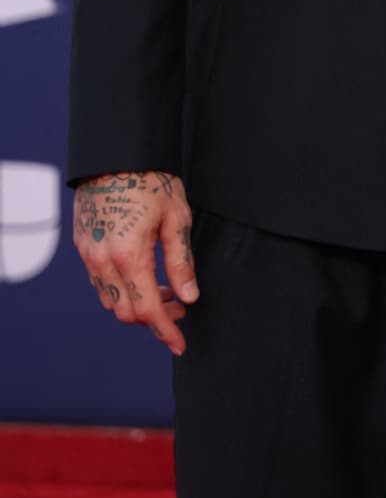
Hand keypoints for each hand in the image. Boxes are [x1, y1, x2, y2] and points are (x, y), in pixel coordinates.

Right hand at [72, 171, 198, 355]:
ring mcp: (89, 255)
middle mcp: (103, 261)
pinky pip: (100, 282)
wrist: (116, 153)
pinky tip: (143, 276)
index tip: (180, 344)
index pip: (148, 310)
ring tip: (166, 291)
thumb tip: (189, 297)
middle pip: (126, 312)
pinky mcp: (83, 246)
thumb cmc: (151, 180)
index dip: (165, 331)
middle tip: (180, 310)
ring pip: (110, 300)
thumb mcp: (177, 218)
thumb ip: (181, 261)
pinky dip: (122, 289)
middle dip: (154, 319)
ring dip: (138, 304)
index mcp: (129, 256)